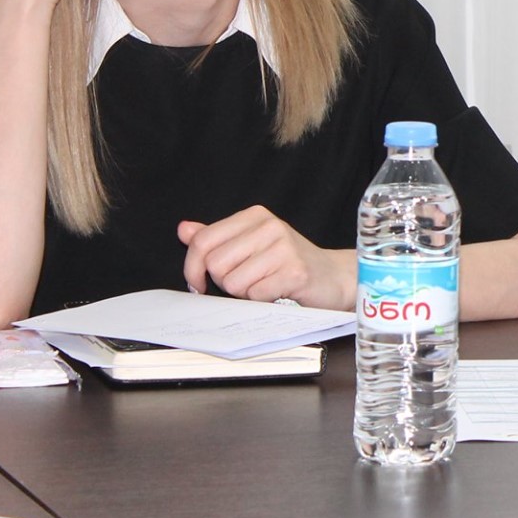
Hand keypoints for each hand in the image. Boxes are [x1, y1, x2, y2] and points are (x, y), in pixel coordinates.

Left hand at [177, 207, 351, 308]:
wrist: (334, 277)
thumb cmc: (289, 264)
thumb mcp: (251, 244)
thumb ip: (217, 238)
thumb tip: (184, 229)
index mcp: (254, 216)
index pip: (202, 241)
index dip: (193, 268)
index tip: (198, 283)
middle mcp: (269, 226)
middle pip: (215, 264)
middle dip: (225, 283)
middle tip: (247, 282)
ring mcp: (283, 247)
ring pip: (233, 282)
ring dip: (244, 294)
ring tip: (265, 285)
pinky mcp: (294, 272)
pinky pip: (255, 295)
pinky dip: (262, 301)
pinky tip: (277, 293)